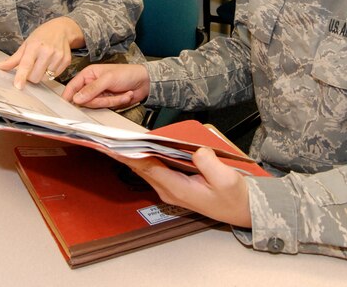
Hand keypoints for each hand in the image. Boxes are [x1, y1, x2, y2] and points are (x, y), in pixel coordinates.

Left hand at [0, 17, 83, 88]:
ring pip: (45, 78)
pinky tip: (50, 63)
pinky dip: (51, 72)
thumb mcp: (26, 44)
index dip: (22, 76)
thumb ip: (13, 59)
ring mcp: (58, 56)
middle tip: (32, 67)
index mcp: (34, 46)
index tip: (18, 85)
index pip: (26, 64)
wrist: (61, 29)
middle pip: (35, 77)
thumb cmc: (42, 36)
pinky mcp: (66, 61)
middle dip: (31, 76)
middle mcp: (47, 51)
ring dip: (41, 74)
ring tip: (42, 63)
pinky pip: (55, 76)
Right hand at [62, 64, 149, 108]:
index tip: (67, 105)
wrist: (144, 82)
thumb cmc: (127, 73)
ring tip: (122, 93)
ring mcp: (99, 94)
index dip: (69, 96)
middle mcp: (91, 85)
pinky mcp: (107, 102)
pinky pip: (106, 108)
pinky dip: (117, 103)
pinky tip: (125, 95)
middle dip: (99, 99)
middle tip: (110, 93)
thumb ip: (92, 89)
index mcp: (88, 74)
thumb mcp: (108, 79)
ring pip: (95, 105)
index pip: (73, 86)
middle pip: (84, 100)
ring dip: (111, 101)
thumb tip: (77, 98)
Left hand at [113, 148, 251, 227]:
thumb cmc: (234, 197)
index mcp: (177, 189)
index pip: (146, 167)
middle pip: (139, 167)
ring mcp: (170, 188)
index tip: (112, 145)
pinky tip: (138, 146)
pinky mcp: (174, 184)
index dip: (128, 154)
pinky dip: (143, 157)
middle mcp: (169, 190)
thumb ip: (210, 165)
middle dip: (122, 152)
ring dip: (130, 154)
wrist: (242, 210)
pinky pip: (153, 168)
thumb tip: (196, 151)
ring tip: (114, 138)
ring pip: (144, 168)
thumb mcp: (227, 180)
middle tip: (105, 136)